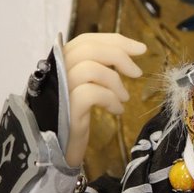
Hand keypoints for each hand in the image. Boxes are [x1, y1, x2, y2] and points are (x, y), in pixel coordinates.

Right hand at [63, 33, 145, 167]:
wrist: (56, 151)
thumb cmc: (72, 118)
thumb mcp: (83, 88)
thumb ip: (95, 68)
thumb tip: (125, 53)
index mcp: (57, 65)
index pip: (85, 41)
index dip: (114, 40)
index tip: (139, 49)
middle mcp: (53, 74)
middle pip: (86, 49)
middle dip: (118, 55)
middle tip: (136, 72)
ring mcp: (57, 92)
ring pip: (89, 68)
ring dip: (115, 81)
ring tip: (124, 98)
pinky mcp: (65, 111)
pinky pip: (91, 93)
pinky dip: (110, 99)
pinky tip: (116, 110)